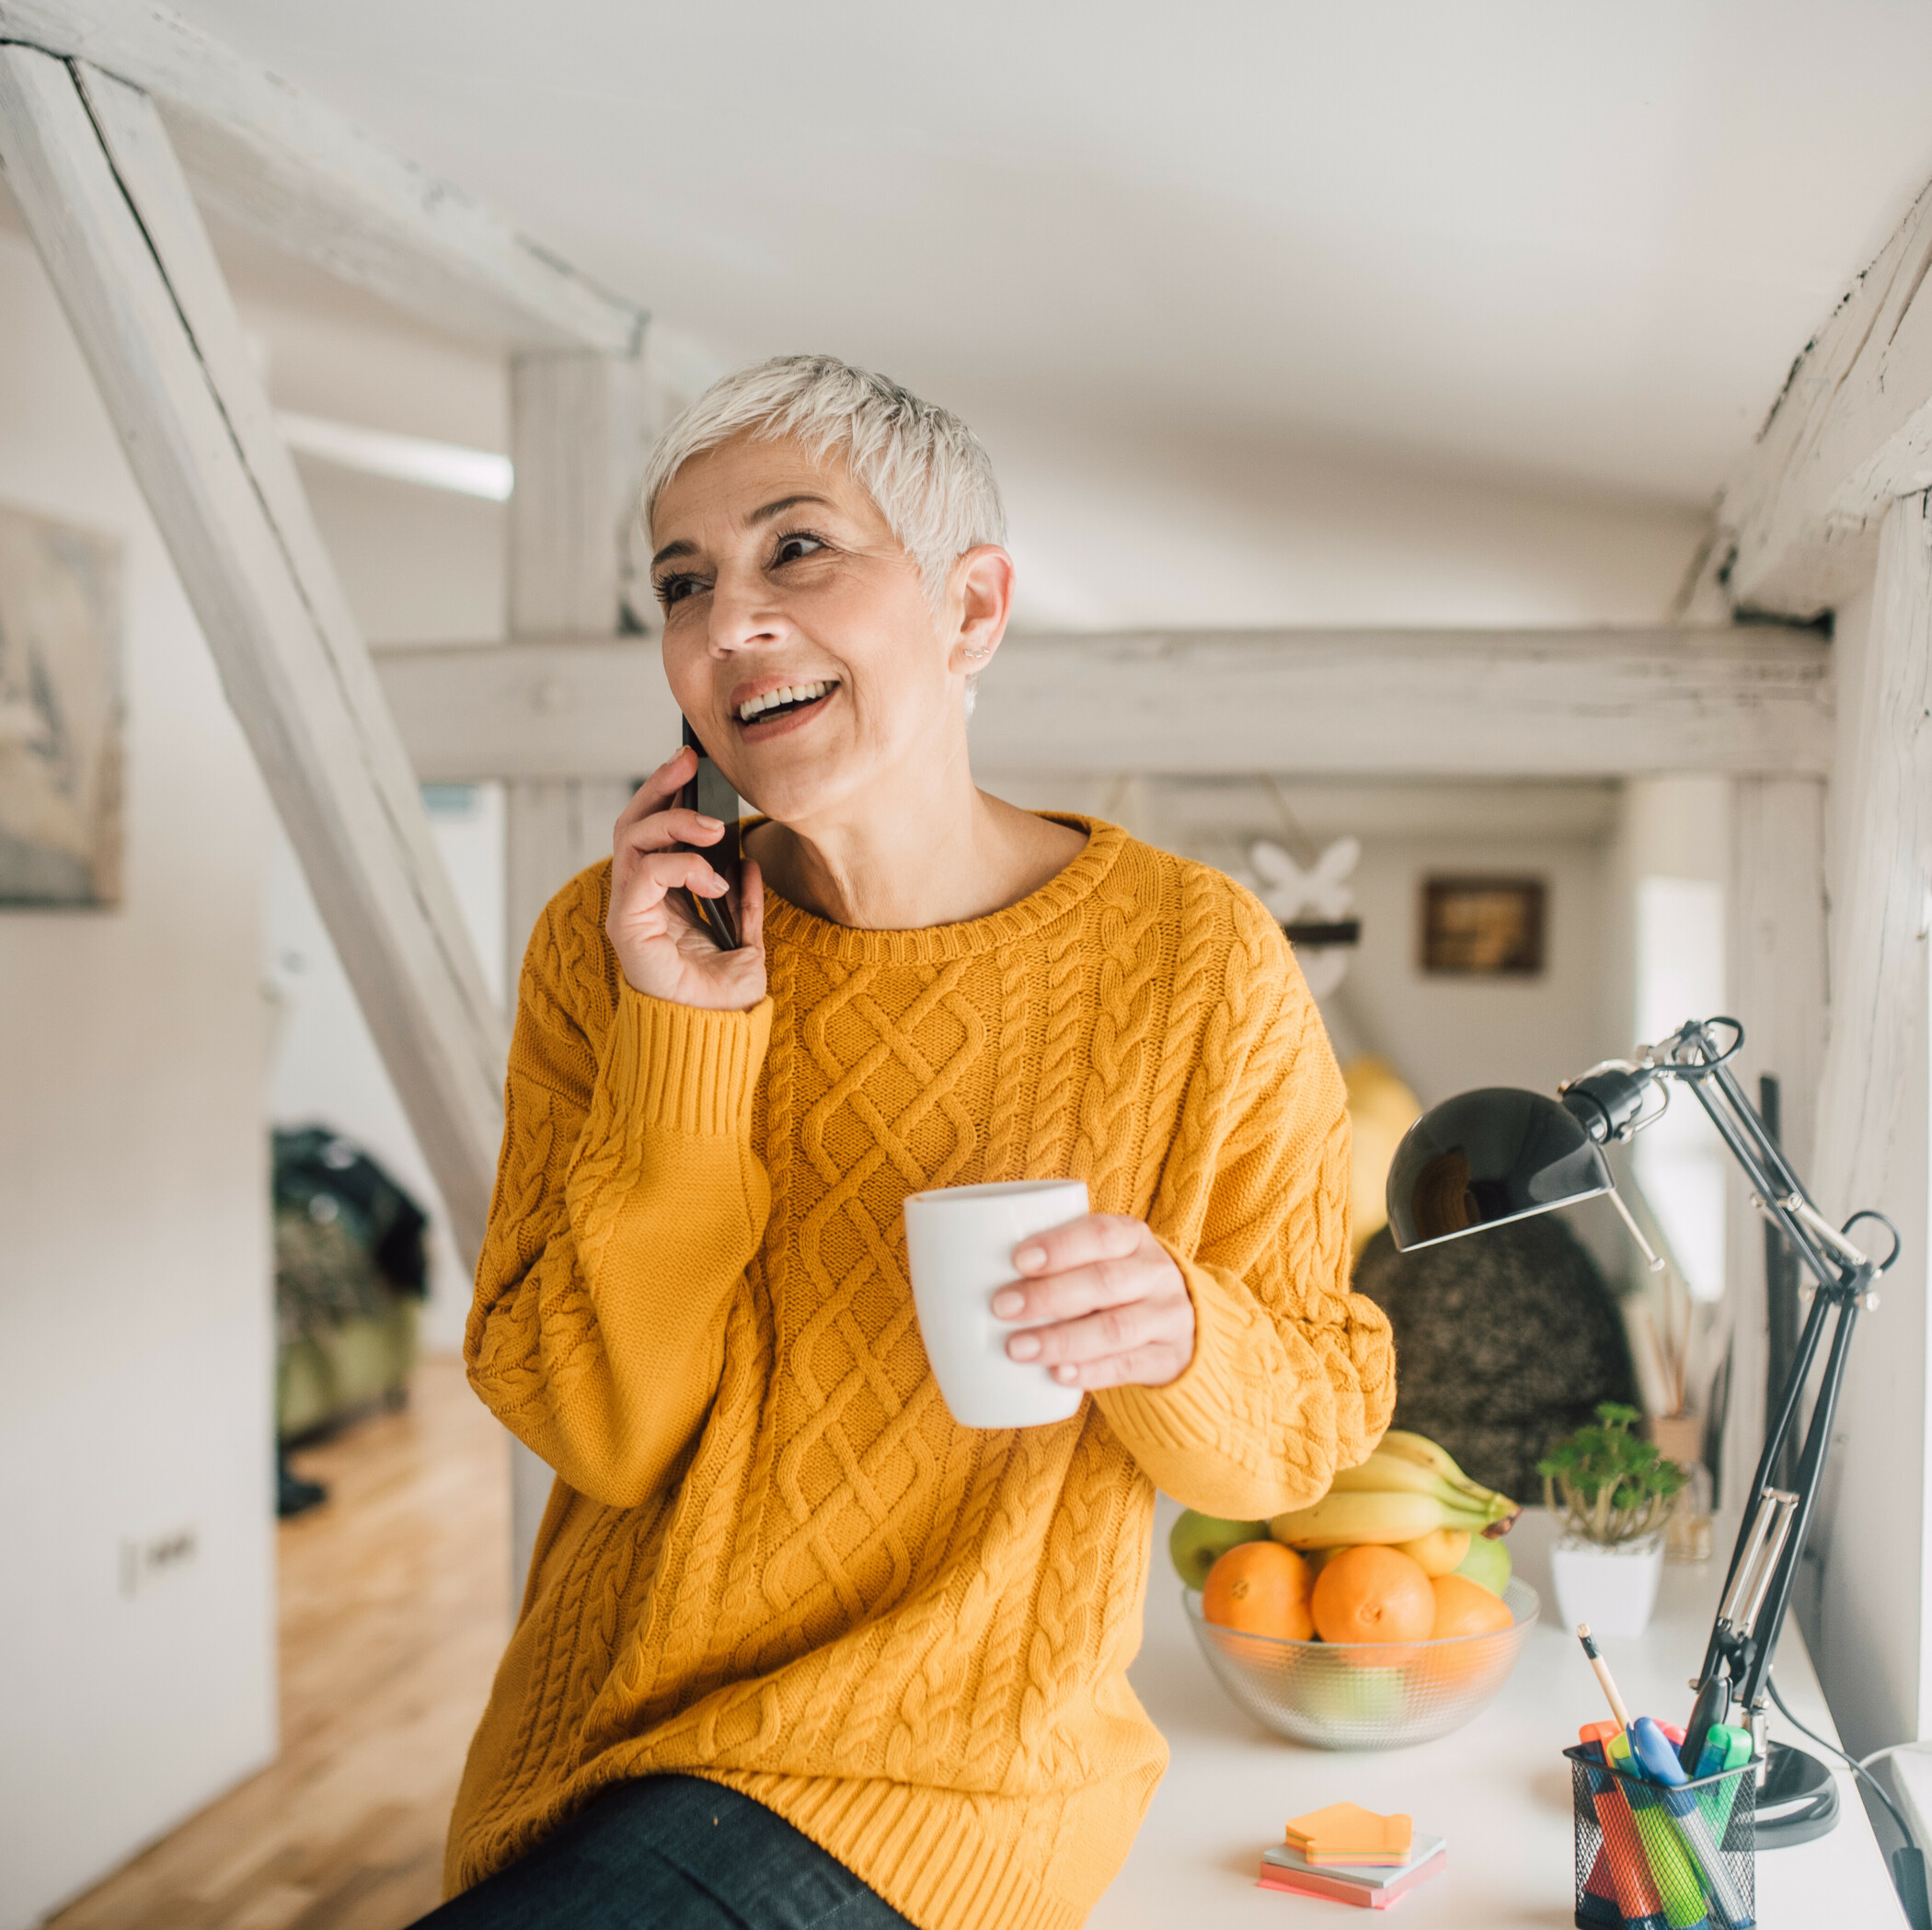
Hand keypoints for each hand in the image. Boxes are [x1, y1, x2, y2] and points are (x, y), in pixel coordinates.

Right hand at [605, 746, 765, 1010]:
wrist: (713, 1039)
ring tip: (714, 826)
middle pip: (633, 823)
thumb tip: (751, 862)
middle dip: (660, 786)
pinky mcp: (627, 926)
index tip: (694, 764)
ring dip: (674, 822)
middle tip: (689, 762)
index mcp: (662, 899)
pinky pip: (644, 875)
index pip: (653, 832)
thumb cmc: (722, 1000)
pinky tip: (713, 880)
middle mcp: (639, 899)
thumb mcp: (746, 941)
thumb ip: (746, 903)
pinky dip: (681, 866)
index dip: (669, 794)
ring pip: (632, 839)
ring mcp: (629, 910)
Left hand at [992, 1213, 1195, 1390]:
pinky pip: (1129, 1366)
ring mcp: (1167, 1318)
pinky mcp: (1168, 1358)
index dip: (1060, 1246)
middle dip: (1048, 1295)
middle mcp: (1156, 1274)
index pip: (1102, 1234)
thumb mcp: (1099, 1259)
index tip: (1017, 1259)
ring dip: (1062, 1339)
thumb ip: (1056, 1258)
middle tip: (1001, 1307)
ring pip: (1116, 1328)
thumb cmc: (1115, 1285)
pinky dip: (1091, 1372)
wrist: (1181, 1325)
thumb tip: (965, 1268)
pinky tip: (1058, 1375)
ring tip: (1017, 1348)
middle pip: (1105, 1282)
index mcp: (1133, 1238)